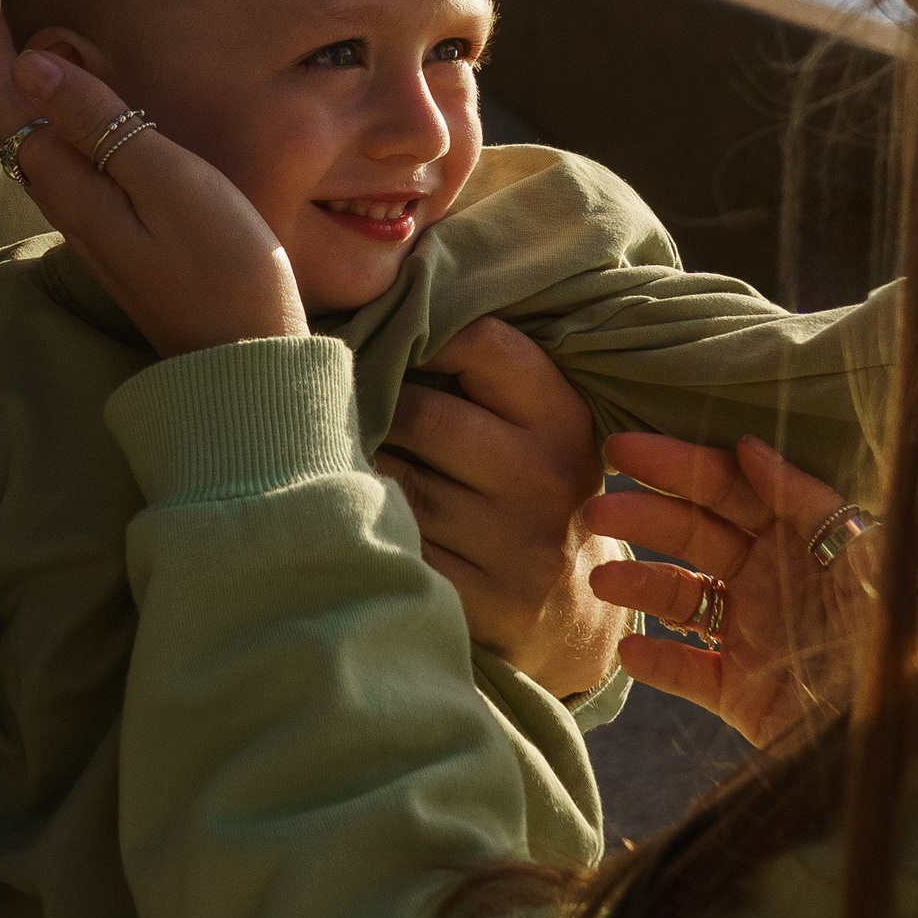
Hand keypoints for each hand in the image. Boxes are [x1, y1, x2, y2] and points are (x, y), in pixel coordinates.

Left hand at [0, 0, 305, 355]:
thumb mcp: (166, 180)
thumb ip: (100, 123)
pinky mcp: (129, 242)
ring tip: (15, 47)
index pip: (13, 106)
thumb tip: (31, 65)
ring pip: (44, 148)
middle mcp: (74, 210)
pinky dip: (63, 126)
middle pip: (17, 126)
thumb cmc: (222, 266)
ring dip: (25, 95)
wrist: (248, 363)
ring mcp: (101, 231)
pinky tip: (76, 116)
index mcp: (74, 190)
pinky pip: (76, 168)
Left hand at [373, 317, 622, 700]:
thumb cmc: (530, 490)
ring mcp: (516, 546)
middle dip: (376, 408)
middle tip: (342, 405)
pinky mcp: (483, 602)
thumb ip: (483, 370)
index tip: (394, 345)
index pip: (481, 342)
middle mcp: (545, 477)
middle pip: (421, 414)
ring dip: (361, 467)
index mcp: (562, 417)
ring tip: (343, 457)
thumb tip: (383, 305)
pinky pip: (396, 545)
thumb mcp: (537, 425)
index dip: (424, 335)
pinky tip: (358, 516)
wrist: (574, 613)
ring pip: (397, 482)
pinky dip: (368, 527)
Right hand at [582, 431, 877, 749]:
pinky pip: (687, 672)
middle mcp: (769, 578)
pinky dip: (656, 662)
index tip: (625, 448)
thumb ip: (807, 500)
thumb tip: (747, 447)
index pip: (729, 489)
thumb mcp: (869, 554)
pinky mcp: (741, 693)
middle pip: (694, 535)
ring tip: (603, 581)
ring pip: (681, 598)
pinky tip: (629, 649)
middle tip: (595, 508)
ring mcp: (750, 634)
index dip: (677, 466)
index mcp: (800, 536)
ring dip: (639, 585)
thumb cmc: (909, 631)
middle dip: (643, 518)